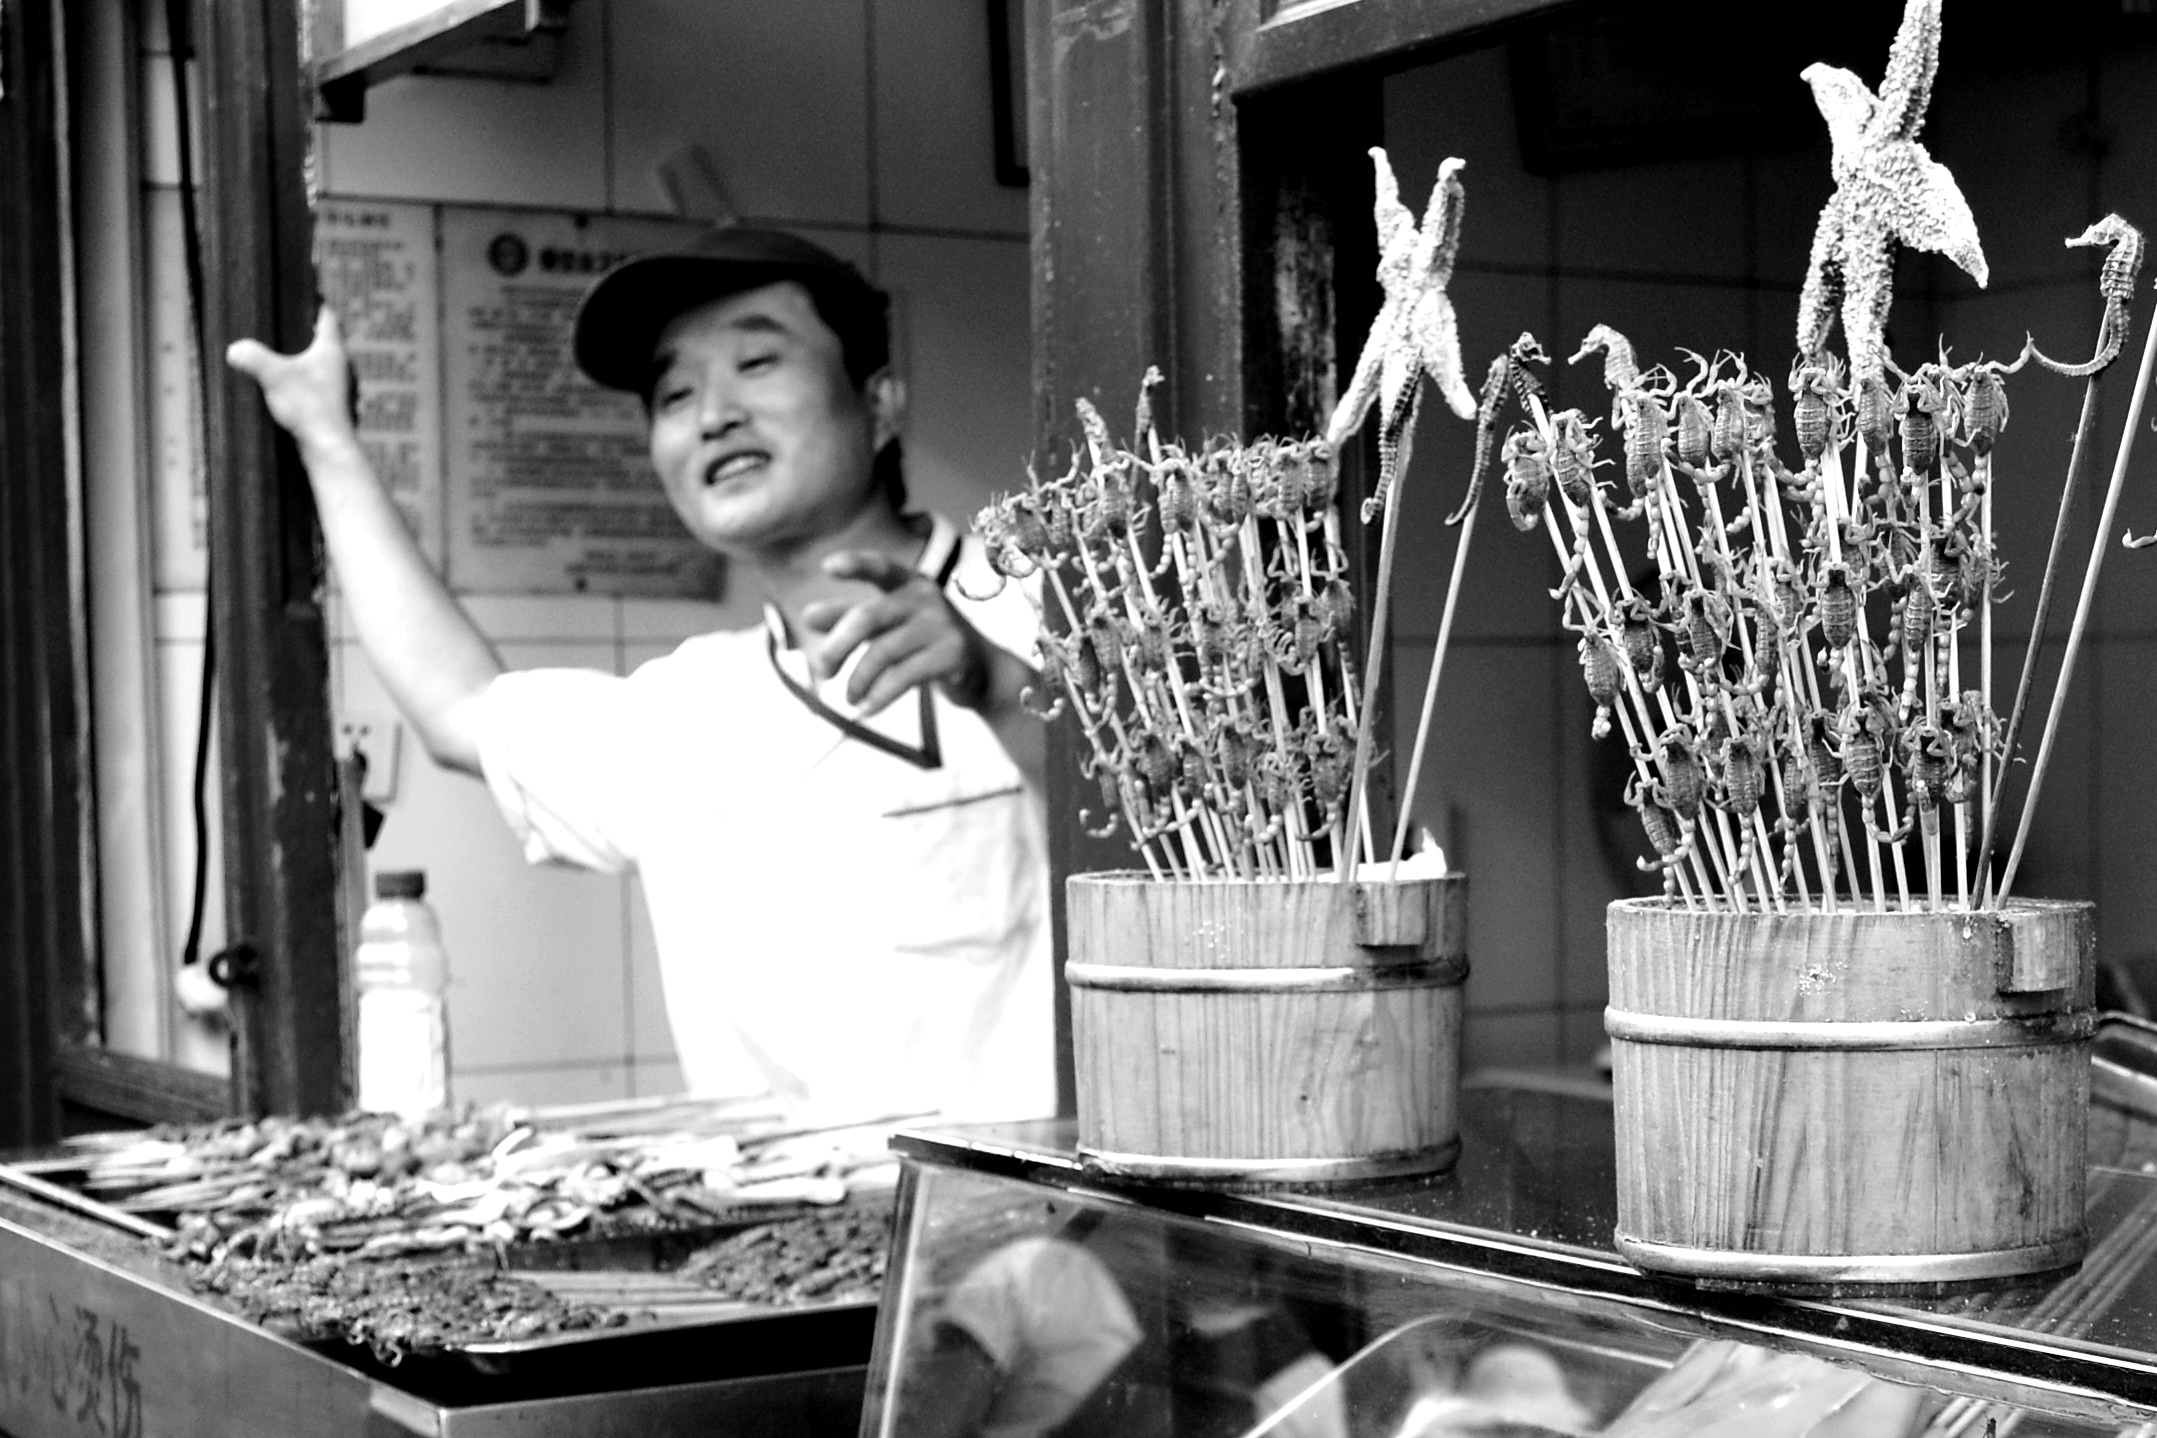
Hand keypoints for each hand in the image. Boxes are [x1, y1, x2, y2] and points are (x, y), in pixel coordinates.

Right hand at [225, 305, 358, 455]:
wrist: (328, 448)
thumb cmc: (309, 408)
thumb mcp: (274, 377)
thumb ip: (253, 358)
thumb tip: (233, 349)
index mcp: (332, 349)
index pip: (327, 316)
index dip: (315, 302)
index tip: (305, 292)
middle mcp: (343, 366)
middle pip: (325, 339)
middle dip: (305, 332)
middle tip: (283, 325)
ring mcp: (341, 387)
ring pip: (323, 365)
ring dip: (306, 360)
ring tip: (282, 357)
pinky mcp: (335, 406)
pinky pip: (320, 386)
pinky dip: (306, 382)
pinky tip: (290, 389)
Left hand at [802, 550, 999, 715]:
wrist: (983, 671)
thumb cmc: (925, 644)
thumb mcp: (890, 627)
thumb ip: (851, 620)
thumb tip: (808, 616)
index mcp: (909, 584)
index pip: (880, 567)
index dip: (855, 564)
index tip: (828, 568)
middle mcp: (926, 598)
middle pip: (869, 617)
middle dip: (838, 645)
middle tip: (822, 670)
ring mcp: (942, 625)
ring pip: (883, 651)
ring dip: (858, 679)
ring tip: (848, 699)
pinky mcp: (952, 655)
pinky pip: (904, 676)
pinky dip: (879, 696)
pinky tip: (866, 710)